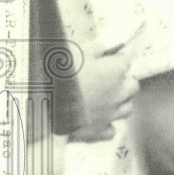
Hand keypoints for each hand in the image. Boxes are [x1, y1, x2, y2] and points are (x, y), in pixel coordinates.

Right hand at [68, 26, 142, 142]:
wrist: (41, 104)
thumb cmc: (59, 72)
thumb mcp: (78, 49)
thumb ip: (99, 45)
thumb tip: (114, 42)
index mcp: (116, 71)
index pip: (126, 61)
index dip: (116, 59)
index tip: (107, 58)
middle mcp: (119, 93)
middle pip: (132, 86)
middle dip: (123, 81)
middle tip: (106, 78)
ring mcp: (110, 114)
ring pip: (127, 108)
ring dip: (119, 102)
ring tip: (103, 98)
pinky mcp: (98, 131)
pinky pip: (110, 130)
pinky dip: (106, 125)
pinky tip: (96, 119)